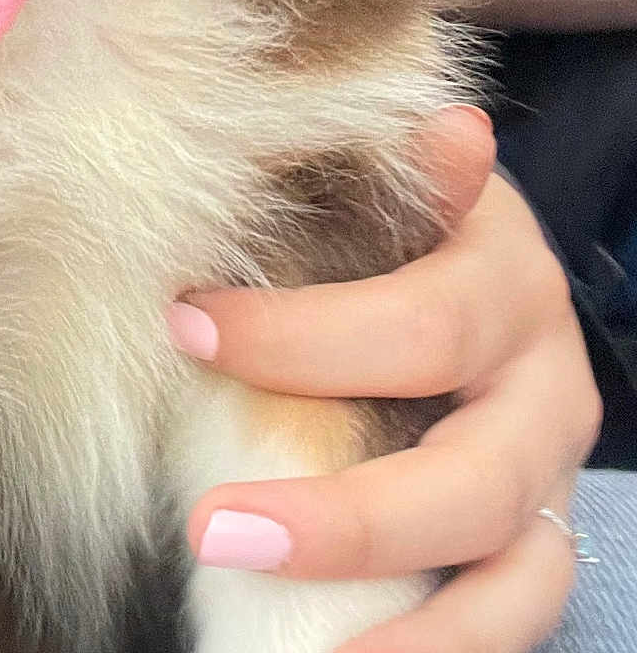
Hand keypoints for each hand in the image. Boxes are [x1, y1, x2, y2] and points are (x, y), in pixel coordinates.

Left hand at [168, 106, 601, 652]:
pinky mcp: (534, 538)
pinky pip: (515, 616)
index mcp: (503, 274)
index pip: (418, 322)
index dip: (300, 338)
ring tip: (298, 651)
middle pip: (469, 474)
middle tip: (210, 527)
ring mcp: (547, 472)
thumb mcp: (380, 178)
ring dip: (405, 625)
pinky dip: (441, 650)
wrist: (459, 266)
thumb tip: (455, 127)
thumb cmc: (387, 216)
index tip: (180, 329)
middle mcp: (545, 380)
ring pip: (509, 570)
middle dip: (342, 514)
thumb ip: (392, 167)